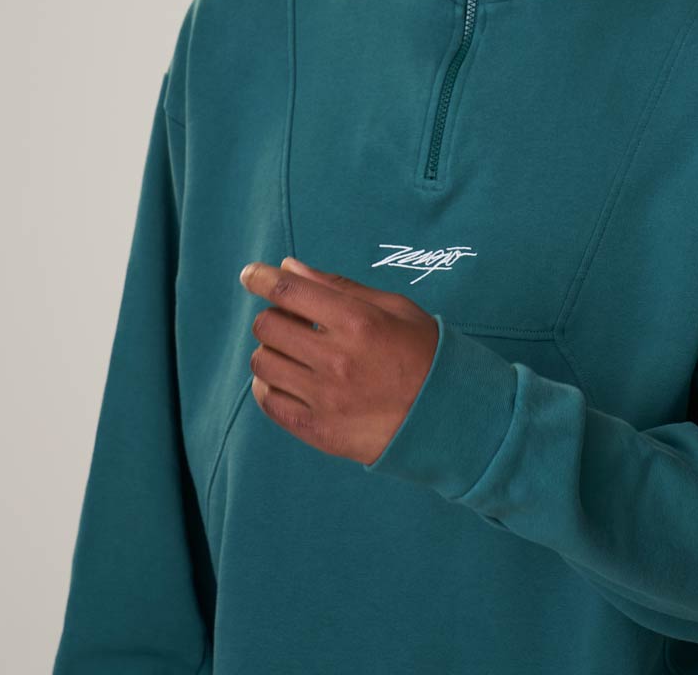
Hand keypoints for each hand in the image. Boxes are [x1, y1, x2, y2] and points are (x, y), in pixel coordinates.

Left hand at [238, 256, 439, 464]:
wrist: (446, 416)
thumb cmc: (423, 353)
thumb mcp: (393, 307)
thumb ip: (338, 287)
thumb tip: (289, 268)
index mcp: (358, 322)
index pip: (289, 291)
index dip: (261, 277)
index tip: (251, 274)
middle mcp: (336, 359)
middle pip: (268, 326)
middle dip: (274, 315)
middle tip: (292, 319)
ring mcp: (325, 398)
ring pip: (263, 363)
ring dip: (272, 350)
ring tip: (295, 351)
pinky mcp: (318, 430)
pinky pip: (268, 402)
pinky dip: (269, 385)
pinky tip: (289, 378)